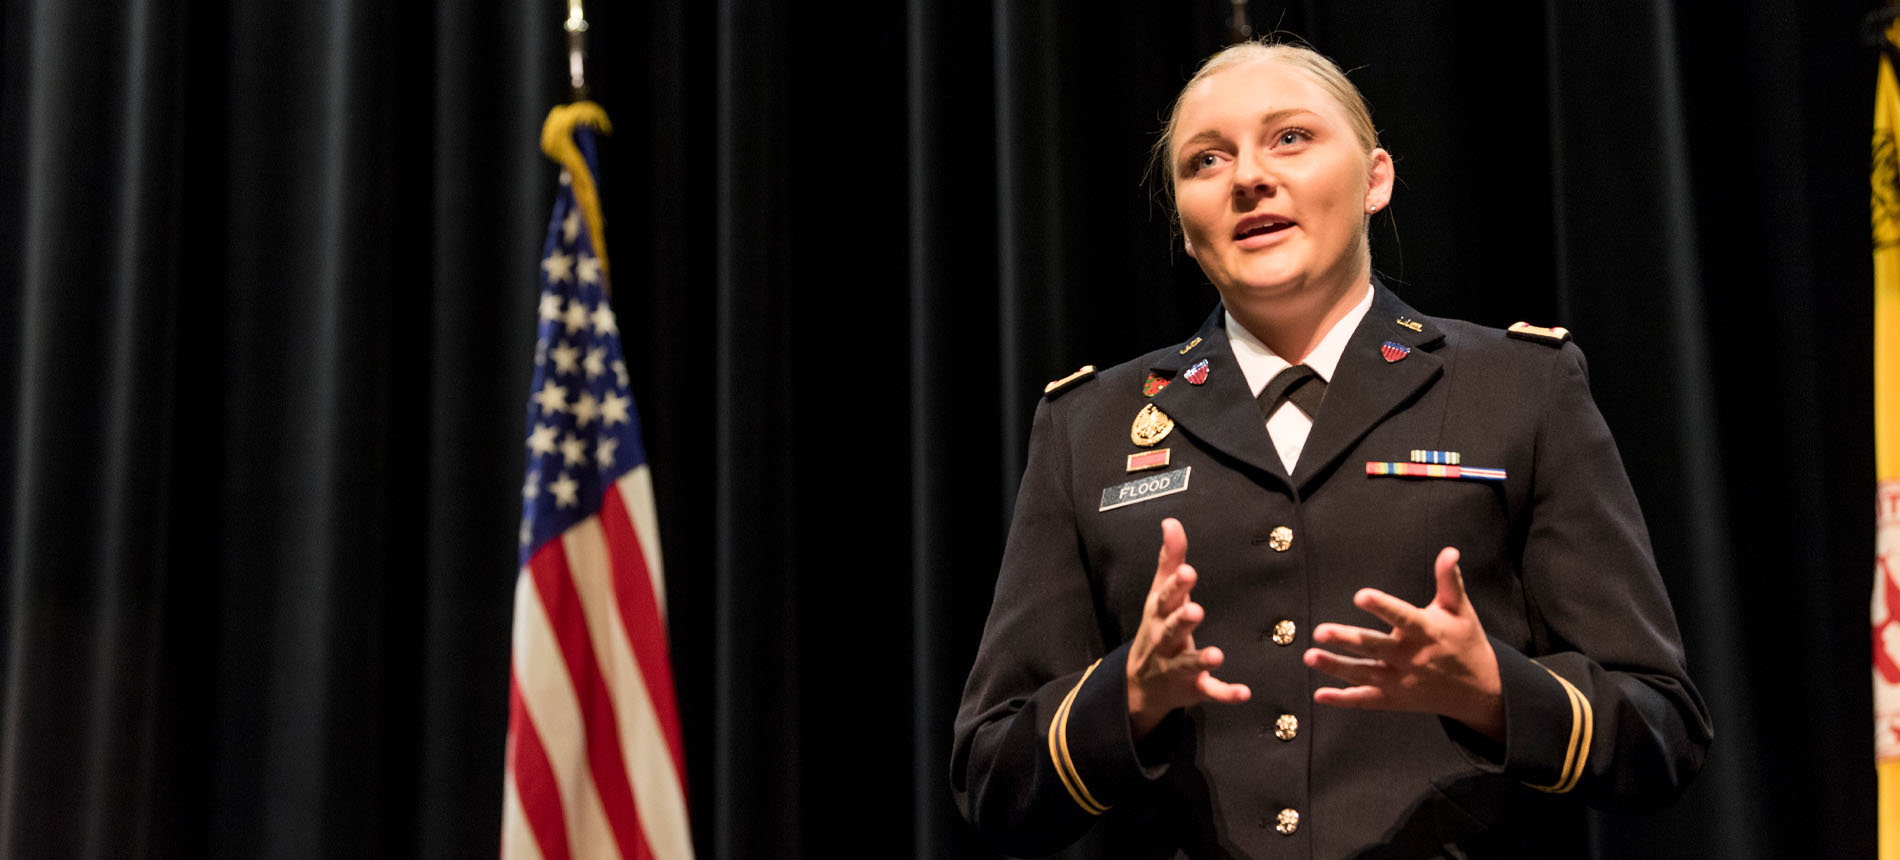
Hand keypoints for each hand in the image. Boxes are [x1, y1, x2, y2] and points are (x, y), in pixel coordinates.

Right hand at [1126, 518, 1250, 739]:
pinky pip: (1209, 692)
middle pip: (1171, 629)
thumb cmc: (1157, 626)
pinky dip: (1225, 693)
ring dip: (1201, 659)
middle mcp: (1163, 640)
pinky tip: (1244, 693)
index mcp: (1158, 614)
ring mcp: (1176, 667)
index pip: (1165, 597)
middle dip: (1182, 621)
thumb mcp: (1159, 594)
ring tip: (1217, 655)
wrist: (1139, 684)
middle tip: (1196, 610)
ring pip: (1187, 663)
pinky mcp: (1192, 689)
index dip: (1176, 586)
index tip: (1189, 572)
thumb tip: (1171, 522)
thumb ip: (1169, 559)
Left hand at [1304, 547, 1504, 740]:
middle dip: (1346, 640)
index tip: (1361, 595)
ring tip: (1309, 656)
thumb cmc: (1465, 642)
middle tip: (1320, 632)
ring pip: (1364, 674)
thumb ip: (1449, 581)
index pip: (1403, 617)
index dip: (1382, 607)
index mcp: (1427, 632)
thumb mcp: (1461, 610)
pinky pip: (1366, 700)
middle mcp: (1411, 658)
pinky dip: (1343, 700)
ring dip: (1336, 667)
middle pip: (1374, 647)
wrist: (1481, 690)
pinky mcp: (1395, 699)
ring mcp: (1401, 681)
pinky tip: (1318, 694)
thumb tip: (1449, 551)